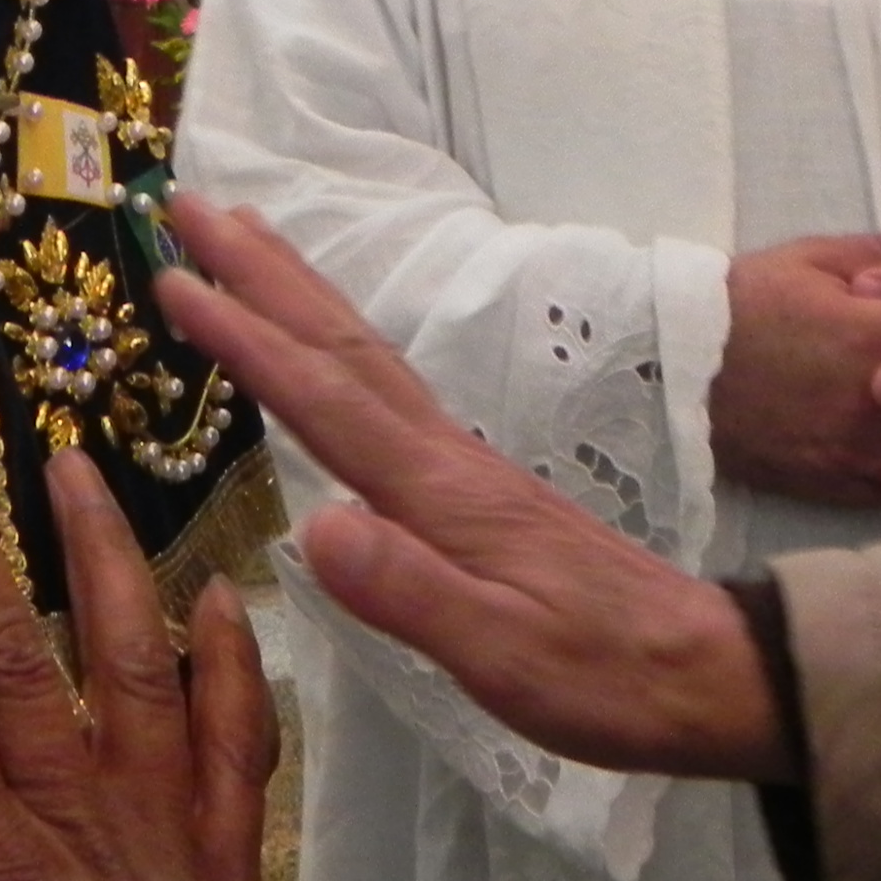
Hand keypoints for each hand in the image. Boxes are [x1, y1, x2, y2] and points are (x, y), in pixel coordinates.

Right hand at [157, 196, 791, 781]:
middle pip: (341, 345)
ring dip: (298, 293)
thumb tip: (312, 524)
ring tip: (245, 236)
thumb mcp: (502, 655)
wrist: (705, 673)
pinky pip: (382, 389)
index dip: (247, 340)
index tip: (175, 280)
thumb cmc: (602, 675)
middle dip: (262, 273)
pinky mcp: (476, 489)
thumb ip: (407, 591)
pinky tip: (326, 351)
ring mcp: (464, 467)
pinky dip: (336, 347)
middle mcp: (446, 458)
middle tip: (190, 205)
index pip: (325, 399)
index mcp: (440, 491)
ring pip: (364, 357)